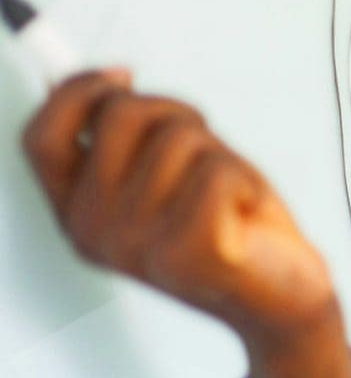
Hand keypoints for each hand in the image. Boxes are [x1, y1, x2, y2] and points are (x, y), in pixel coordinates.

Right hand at [21, 69, 350, 377]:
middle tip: (206, 152)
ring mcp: (138, 244)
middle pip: (120, 115)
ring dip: (218, 154)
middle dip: (175, 114)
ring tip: (229, 196)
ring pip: (179, 137)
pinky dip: (245, 180)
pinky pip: (218, 169)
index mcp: (78, 214)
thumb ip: (129, 141)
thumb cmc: (231, 231)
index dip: (76, 91)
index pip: (42, 137)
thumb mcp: (166, 180)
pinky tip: (247, 215)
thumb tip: (105, 81)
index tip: (122, 75)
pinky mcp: (189, 250)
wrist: (280, 302)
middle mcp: (95, 232)